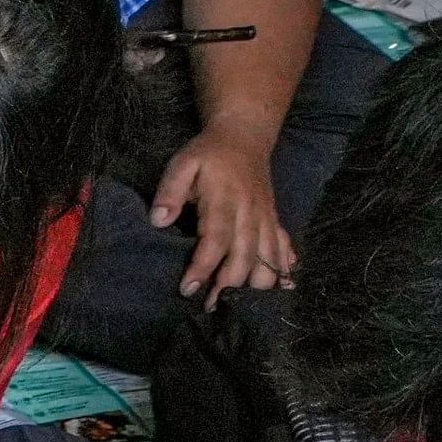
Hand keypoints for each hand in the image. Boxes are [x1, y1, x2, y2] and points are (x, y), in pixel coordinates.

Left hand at [153, 127, 290, 299]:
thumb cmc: (208, 154)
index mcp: (225, 199)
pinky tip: (282, 286)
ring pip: (268, 256)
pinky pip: (283, 245)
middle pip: (245, 255)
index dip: (203, 266)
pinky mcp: (273, 218)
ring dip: (257, 282)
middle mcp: (250, 212)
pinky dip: (283, 266)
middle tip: (210, 306)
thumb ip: (170, 192)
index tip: (188, 289)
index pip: (215, 239)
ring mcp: (265, 216)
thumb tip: (158, 221)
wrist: (245, 136)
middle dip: (229, 284)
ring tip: (240, 303)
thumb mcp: (182, 164)